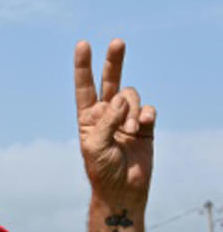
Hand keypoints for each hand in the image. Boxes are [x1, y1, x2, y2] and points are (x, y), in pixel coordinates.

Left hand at [74, 39, 155, 204]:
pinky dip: (146, 115)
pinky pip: (149, 109)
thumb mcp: (95, 145)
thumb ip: (107, 120)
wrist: (123, 189)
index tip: (83, 44)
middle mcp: (107, 113)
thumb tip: (121, 98)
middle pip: (110, 80)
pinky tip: (143, 127)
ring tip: (130, 131)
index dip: (84, 66)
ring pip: (132, 96)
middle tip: (117, 42)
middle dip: (114, 61)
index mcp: (88, 116)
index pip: (85, 87)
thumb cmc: (102, 169)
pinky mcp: (145, 125)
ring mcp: (127, 117)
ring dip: (132, 110)